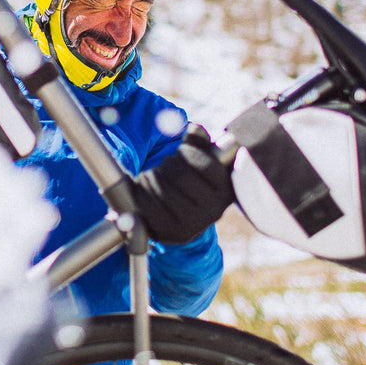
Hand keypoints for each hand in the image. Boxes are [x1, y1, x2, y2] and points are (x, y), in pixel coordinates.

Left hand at [132, 123, 234, 243]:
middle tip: (164, 165)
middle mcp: (213, 211)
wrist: (183, 214)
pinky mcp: (170, 235)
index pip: (205, 164)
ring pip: (161, 191)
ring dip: (150, 177)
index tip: (180, 152)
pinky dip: (140, 194)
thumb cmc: (193, 179)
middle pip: (180, 176)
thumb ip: (199, 141)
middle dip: (166, 165)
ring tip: (152, 176)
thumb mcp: (201, 158)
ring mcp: (192, 226)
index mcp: (225, 190)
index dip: (187, 153)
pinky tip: (143, 189)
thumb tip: (194, 129)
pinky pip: (147, 210)